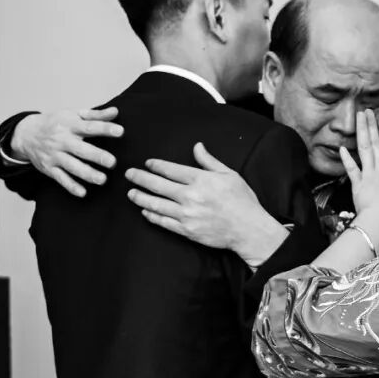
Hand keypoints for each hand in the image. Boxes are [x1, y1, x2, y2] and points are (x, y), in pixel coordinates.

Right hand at [10, 108, 122, 196]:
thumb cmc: (55, 123)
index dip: (104, 128)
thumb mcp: (73, 114)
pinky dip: (71, 186)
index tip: (120, 131)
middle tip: (112, 162)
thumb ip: (95, 115)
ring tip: (102, 180)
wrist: (26, 133)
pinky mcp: (49, 168)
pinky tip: (83, 193)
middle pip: (81, 149)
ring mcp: (55, 155)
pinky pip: (61, 179)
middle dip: (96, 156)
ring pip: (72, 166)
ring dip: (87, 174)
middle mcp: (61, 140)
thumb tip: (116, 112)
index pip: (89, 127)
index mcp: (70, 125)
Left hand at [125, 142, 287, 266]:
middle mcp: (190, 196)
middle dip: (141, 178)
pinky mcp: (187, 231)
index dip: (156, 166)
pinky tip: (145, 212)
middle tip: (129, 174)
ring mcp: (187, 215)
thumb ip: (209, 161)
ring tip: (131, 193)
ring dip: (141, 198)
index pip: (171, 170)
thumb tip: (197, 146)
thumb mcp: (230, 174)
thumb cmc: (243, 200)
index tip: (147, 163)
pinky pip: (164, 222)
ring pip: (157, 205)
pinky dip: (153, 216)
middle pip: (158, 185)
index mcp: (201, 180)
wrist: (249, 229)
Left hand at [341, 110, 378, 253]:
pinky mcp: (357, 184)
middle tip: (366, 111)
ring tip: (358, 119)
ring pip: (364, 149)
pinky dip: (346, 158)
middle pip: (375, 143)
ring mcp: (369, 174)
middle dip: (371, 126)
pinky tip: (342, 147)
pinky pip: (351, 168)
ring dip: (361, 132)